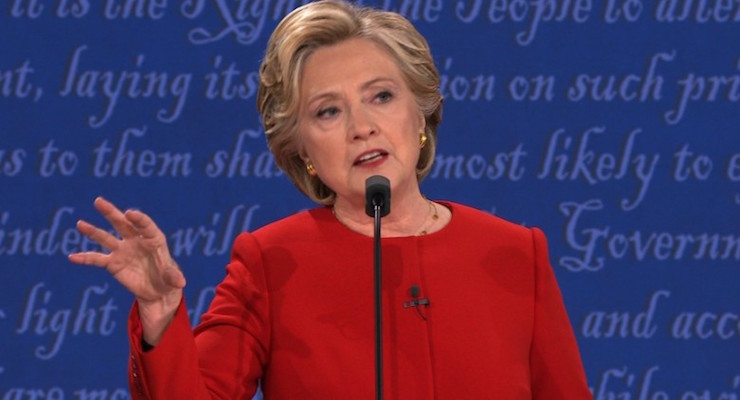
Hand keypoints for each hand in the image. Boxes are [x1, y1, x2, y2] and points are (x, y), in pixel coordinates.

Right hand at [68, 197, 185, 343]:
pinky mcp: (113, 263)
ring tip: (80, 224)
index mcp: (154, 239)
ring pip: (105, 238)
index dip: (138, 219)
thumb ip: (174, 277)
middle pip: (122, 223)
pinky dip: (85, 258)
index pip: (145, 225)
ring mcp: (123, 250)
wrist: (158, 290)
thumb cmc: (168, 278)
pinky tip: (72, 257)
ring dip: (92, 231)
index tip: (130, 213)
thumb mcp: (173, 279)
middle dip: (111, 213)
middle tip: (98, 201)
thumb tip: (181, 282)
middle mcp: (136, 240)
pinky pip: (97, 259)